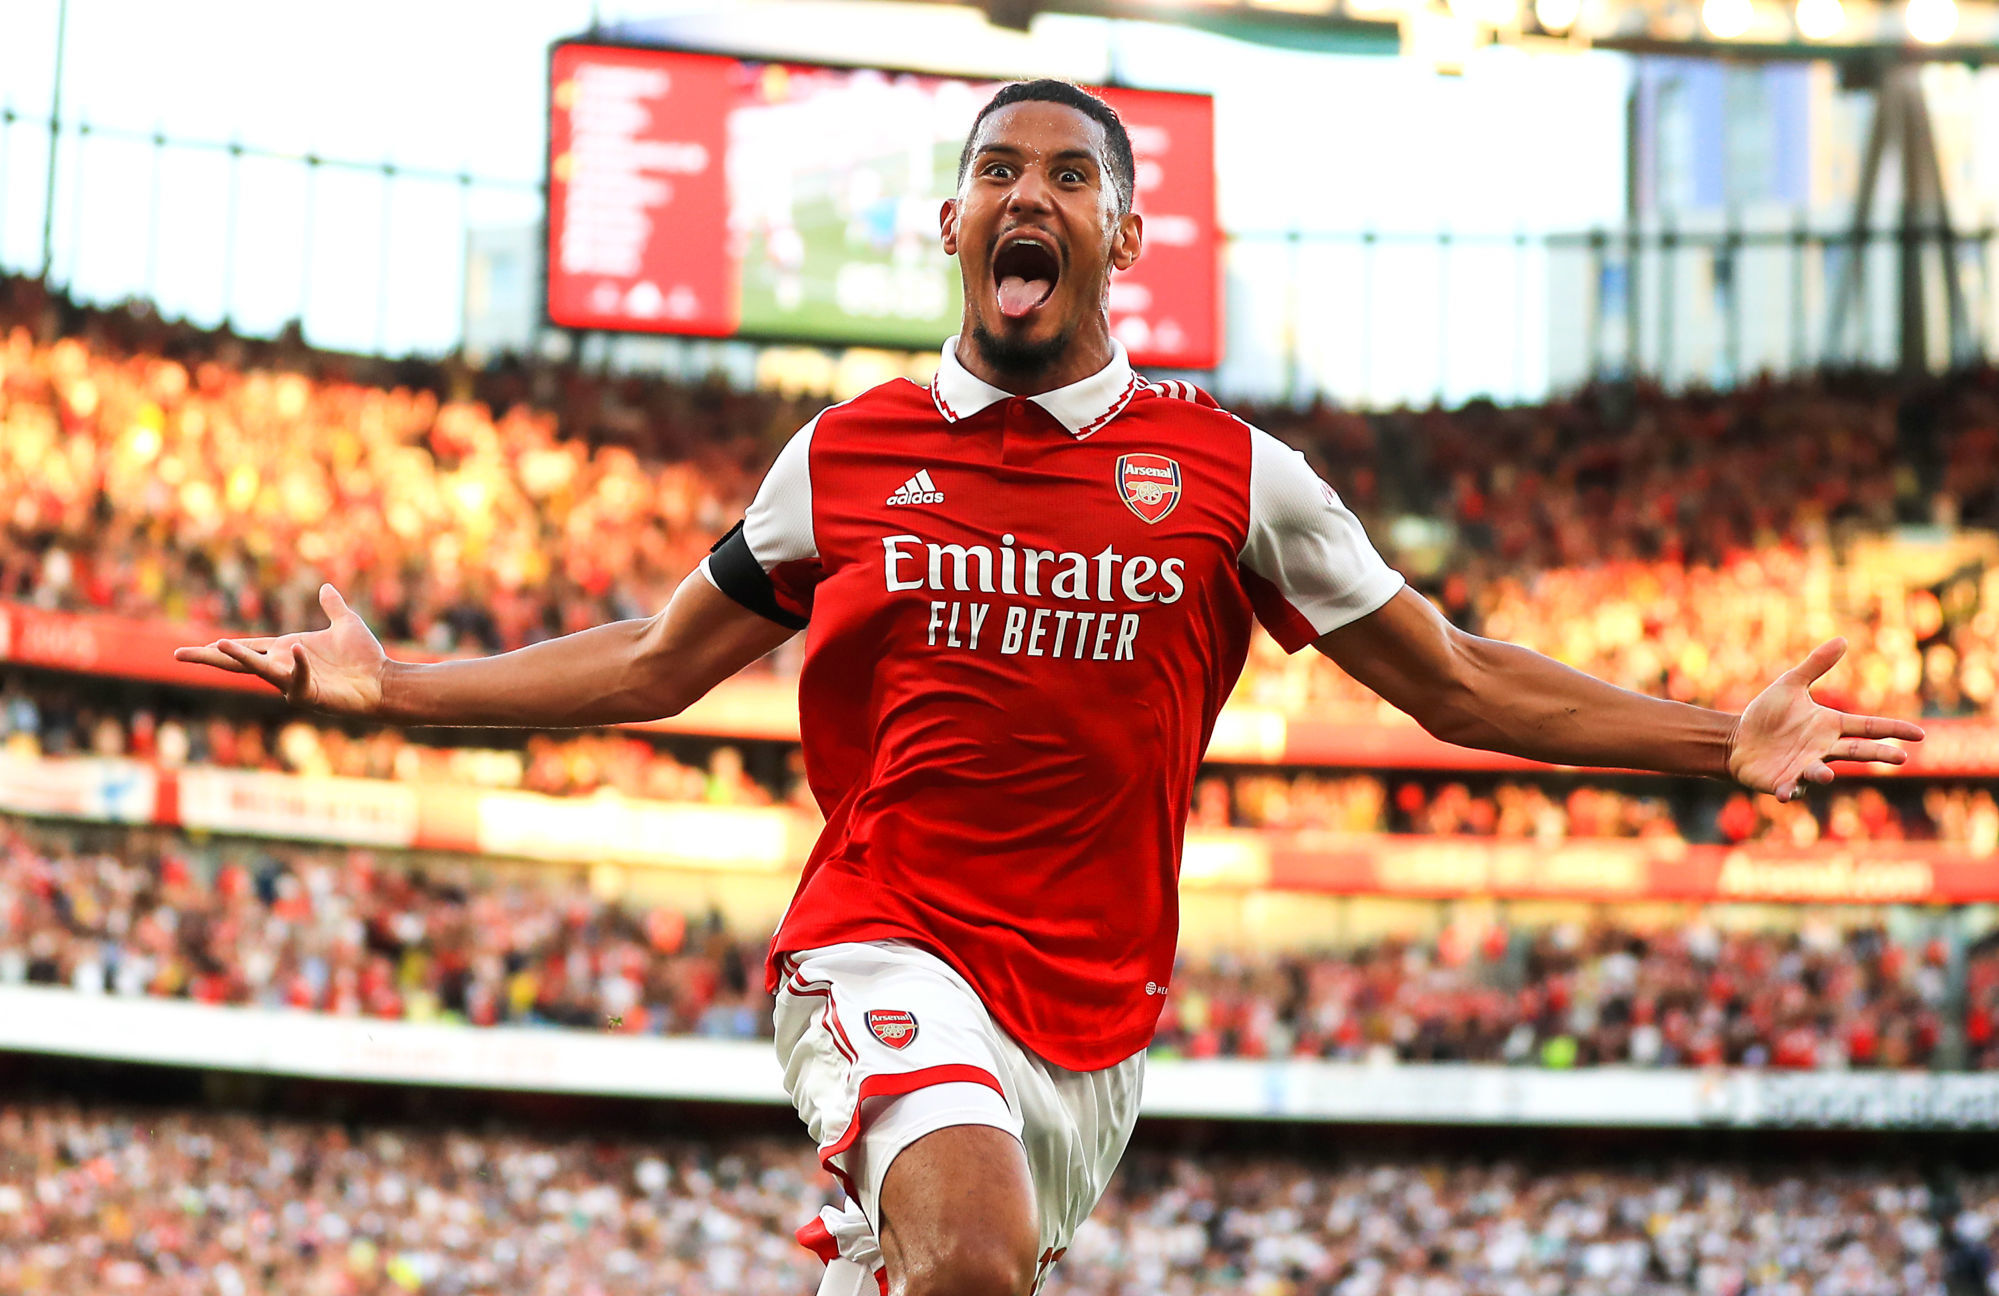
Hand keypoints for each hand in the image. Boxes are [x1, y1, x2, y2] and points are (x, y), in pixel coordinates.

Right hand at [173, 584, 387, 715]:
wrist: (384, 682)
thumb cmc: (366, 658)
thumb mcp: (347, 624)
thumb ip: (333, 607)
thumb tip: (325, 588)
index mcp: (286, 650)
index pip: (246, 647)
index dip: (220, 646)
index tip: (190, 647)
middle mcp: (283, 666)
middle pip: (238, 662)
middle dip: (209, 657)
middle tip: (178, 653)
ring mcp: (293, 682)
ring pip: (260, 670)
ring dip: (241, 658)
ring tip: (219, 645)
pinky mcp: (309, 694)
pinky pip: (297, 678)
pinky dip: (297, 663)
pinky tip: (296, 648)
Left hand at [1726, 638, 1924, 801]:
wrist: (1737, 738)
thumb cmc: (1767, 714)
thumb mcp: (1790, 684)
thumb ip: (1815, 665)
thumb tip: (1842, 639)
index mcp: (1830, 726)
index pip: (1869, 727)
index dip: (1893, 730)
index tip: (1919, 734)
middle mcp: (1823, 749)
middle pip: (1857, 752)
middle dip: (1878, 755)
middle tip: (1901, 757)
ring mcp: (1805, 767)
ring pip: (1822, 772)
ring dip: (1823, 774)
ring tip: (1825, 774)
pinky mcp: (1783, 782)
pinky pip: (1790, 789)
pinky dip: (1788, 791)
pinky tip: (1783, 792)